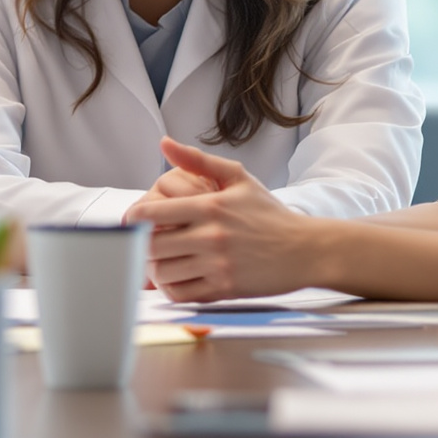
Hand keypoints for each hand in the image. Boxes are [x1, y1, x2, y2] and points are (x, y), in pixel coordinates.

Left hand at [127, 137, 320, 302]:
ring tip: (161, 259)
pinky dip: (171, 288)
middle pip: (151, 245)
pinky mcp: (223, 289)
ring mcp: (217, 265)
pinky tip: (176, 277)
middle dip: (142, 244)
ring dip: (155, 267)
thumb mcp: (238, 178)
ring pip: (162, 272)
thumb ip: (197, 160)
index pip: (151, 213)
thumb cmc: (270, 214)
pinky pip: (180, 293)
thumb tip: (164, 143)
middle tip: (145, 242)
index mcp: (210, 206)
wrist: (305, 249)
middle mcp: (211, 237)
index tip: (133, 221)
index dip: (133, 218)